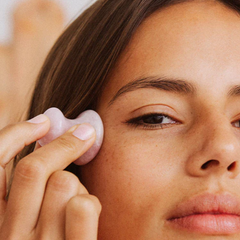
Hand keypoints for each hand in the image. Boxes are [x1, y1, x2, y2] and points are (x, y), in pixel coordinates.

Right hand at [0, 114, 100, 238]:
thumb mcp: (25, 220)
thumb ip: (29, 189)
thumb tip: (46, 140)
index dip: (17, 134)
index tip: (43, 121)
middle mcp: (7, 236)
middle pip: (34, 168)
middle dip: (64, 143)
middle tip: (84, 132)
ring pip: (63, 182)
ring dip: (78, 184)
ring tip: (80, 200)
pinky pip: (83, 206)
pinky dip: (91, 201)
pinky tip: (90, 211)